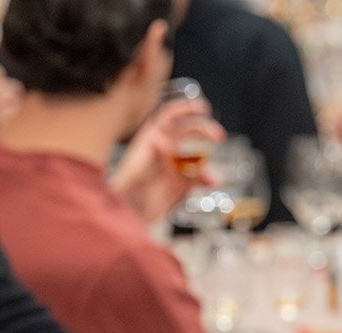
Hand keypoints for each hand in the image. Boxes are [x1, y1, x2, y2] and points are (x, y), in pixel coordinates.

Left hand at [109, 97, 225, 222]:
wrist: (123, 214)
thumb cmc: (122, 190)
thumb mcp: (135, 168)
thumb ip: (149, 152)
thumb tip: (161, 138)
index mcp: (150, 140)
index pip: (169, 116)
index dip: (186, 108)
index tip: (203, 108)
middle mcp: (163, 151)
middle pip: (188, 131)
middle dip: (204, 130)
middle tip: (218, 136)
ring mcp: (171, 167)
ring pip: (195, 157)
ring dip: (206, 162)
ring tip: (211, 174)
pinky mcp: (177, 185)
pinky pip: (197, 178)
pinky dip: (207, 179)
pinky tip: (213, 181)